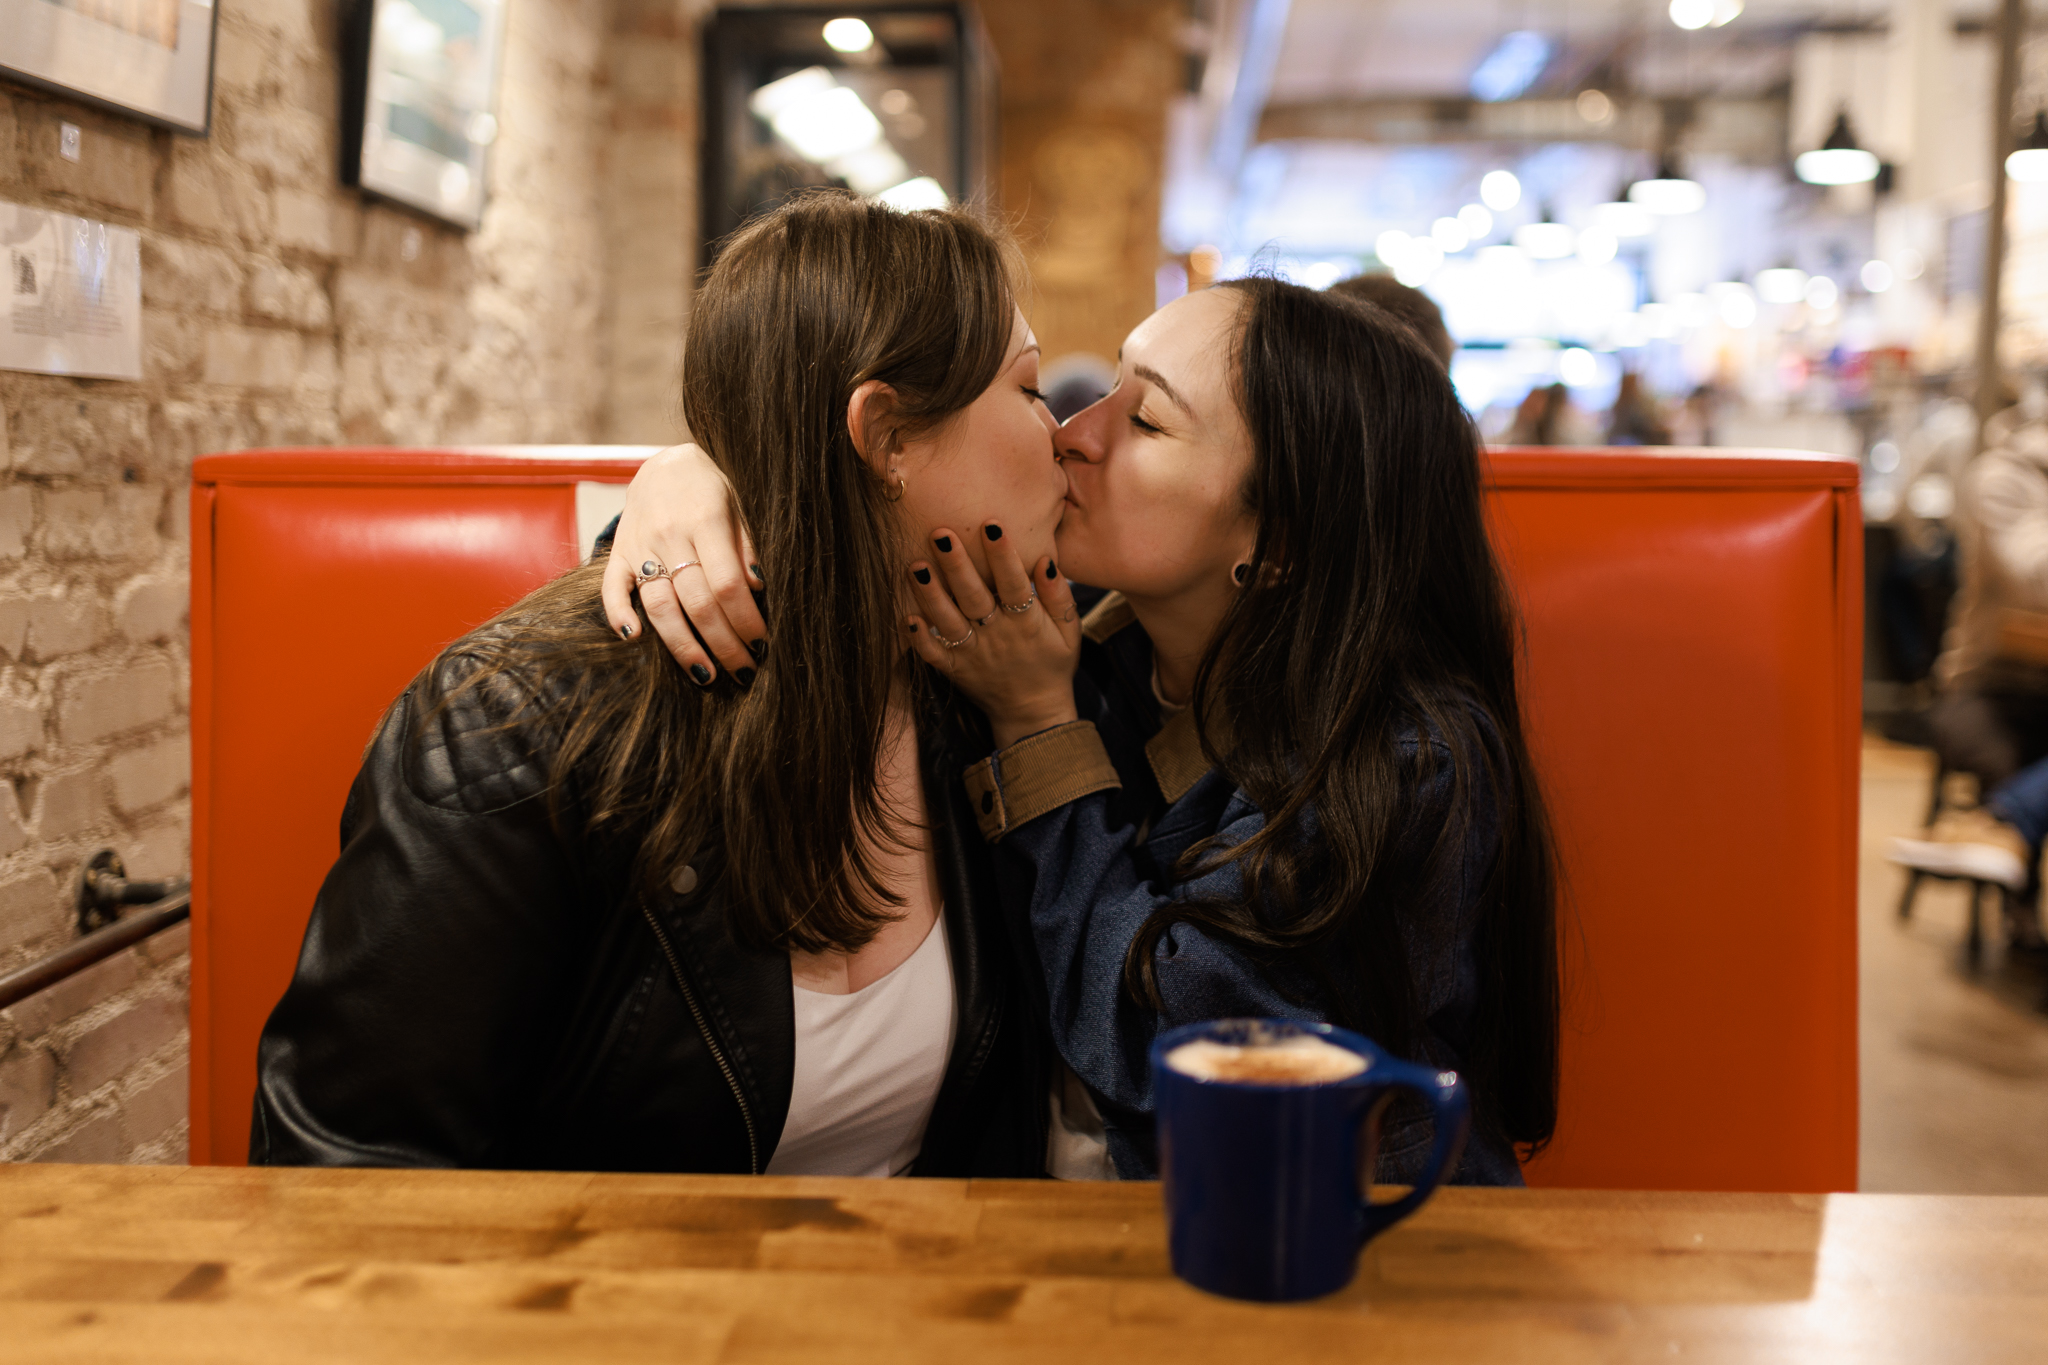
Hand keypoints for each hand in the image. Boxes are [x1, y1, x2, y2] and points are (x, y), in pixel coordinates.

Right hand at [600, 443, 767, 684]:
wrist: (665, 463)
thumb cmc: (711, 491)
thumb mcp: (737, 508)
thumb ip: (745, 548)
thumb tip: (757, 589)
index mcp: (706, 522)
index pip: (728, 584)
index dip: (746, 620)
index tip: (761, 644)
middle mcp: (670, 535)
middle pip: (697, 603)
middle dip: (723, 643)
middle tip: (742, 669)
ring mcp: (640, 545)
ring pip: (659, 605)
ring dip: (682, 646)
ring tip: (705, 673)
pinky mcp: (618, 552)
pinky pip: (611, 588)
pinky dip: (619, 614)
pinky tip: (633, 639)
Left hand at [905, 522, 1081, 748]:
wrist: (1034, 714)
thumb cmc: (1053, 663)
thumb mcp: (1069, 631)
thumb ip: (1059, 596)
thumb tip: (1045, 560)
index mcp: (1026, 623)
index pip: (1014, 584)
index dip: (1003, 555)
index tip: (991, 525)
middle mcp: (997, 636)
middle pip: (974, 597)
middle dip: (957, 565)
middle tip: (940, 533)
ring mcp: (973, 654)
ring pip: (948, 621)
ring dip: (930, 594)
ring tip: (915, 565)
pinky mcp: (956, 670)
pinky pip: (934, 655)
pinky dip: (919, 638)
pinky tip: (905, 617)